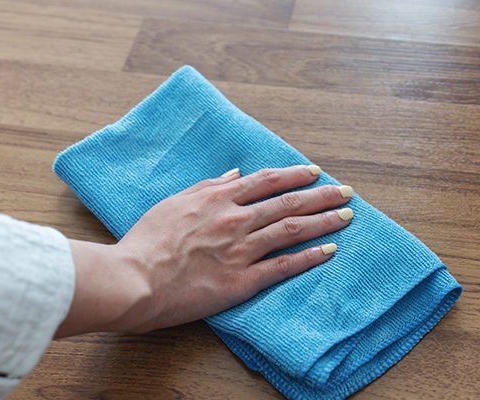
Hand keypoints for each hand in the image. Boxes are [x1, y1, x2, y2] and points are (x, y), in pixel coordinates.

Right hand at [55, 165, 352, 337]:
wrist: (132, 279)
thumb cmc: (146, 242)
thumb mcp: (173, 203)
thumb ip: (207, 187)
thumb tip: (234, 175)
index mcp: (217, 199)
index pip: (265, 181)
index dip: (294, 175)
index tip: (314, 172)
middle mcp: (235, 219)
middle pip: (288, 202)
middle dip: (321, 195)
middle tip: (346, 192)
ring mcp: (241, 249)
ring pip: (292, 229)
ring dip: (324, 221)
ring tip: (346, 216)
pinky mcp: (242, 280)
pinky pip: (284, 266)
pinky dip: (310, 257)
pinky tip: (330, 251)